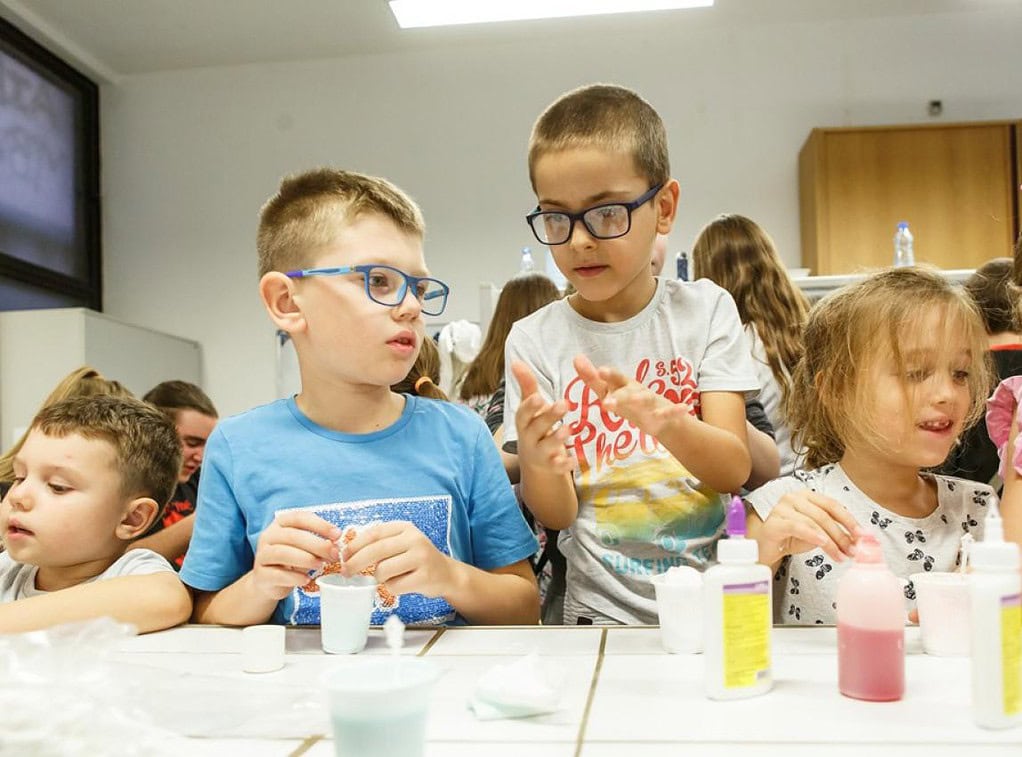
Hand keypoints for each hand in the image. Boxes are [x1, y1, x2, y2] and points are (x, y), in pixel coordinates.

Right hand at [251, 510, 339, 600]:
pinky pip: (277, 574)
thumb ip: (317, 543)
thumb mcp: (304, 547)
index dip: (320, 525)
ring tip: (320, 565)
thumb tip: (335, 546)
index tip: (337, 534)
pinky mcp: (261, 575)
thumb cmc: (291, 559)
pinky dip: (294, 577)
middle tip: (333, 553)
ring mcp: (262, 556)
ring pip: (282, 553)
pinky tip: (306, 580)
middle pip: (292, 536)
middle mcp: (268, 536)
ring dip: (305, 559)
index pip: (300, 517)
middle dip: (316, 544)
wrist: (269, 582)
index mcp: (280, 523)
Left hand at [340, 521, 453, 598]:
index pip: (374, 533)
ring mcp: (421, 557)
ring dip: (379, 578)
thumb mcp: (401, 543)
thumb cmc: (417, 559)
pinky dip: (391, 588)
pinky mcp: (424, 577)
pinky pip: (394, 586)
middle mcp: (414, 539)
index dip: (355, 545)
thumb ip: (380, 543)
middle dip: (356, 563)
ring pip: (383, 570)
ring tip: (388, 577)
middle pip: (376, 550)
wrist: (446, 574)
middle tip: (346, 572)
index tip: (344, 555)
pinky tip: (401, 584)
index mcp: (405, 528)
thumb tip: (348, 553)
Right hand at [511, 361, 574, 476]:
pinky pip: (557, 467)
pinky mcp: (552, 467)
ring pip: (546, 448)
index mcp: (524, 422)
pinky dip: (564, 465)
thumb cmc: (534, 426)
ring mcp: (540, 454)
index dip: (530, 406)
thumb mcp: (530, 408)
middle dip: (549, 417)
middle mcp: (529, 439)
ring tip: (568, 429)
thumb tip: (515, 362)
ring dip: (556, 439)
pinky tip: (573, 460)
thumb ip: (526, 385)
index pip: (523, 414)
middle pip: (536, 428)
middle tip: (564, 404)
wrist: (535, 462)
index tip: (539, 397)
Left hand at [573, 354, 690, 436]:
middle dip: (619, 396)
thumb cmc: (628, 401)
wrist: (658, 417)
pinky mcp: (664, 414)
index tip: (598, 370)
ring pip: (647, 400)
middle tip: (606, 403)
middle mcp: (637, 391)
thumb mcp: (609, 391)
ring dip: (641, 399)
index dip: (607, 375)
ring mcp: (651, 402)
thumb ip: (591, 377)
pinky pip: (672, 412)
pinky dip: (677, 410)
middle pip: (628, 392)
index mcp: (623, 386)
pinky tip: (684, 407)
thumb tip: (575, 357)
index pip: (613, 379)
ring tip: (635, 400)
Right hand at [756, 490, 860, 564]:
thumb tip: (858, 539)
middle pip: (824, 515)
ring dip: (831, 541)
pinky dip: (812, 535)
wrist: (766, 548)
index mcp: (806, 496)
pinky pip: (797, 527)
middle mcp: (793, 498)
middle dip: (842, 535)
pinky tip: (823, 543)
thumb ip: (835, 532)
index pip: (832, 505)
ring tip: (840, 555)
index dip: (849, 519)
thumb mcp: (818, 534)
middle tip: (853, 550)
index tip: (863, 535)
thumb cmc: (791, 538)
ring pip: (813, 523)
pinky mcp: (774, 523)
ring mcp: (781, 508)